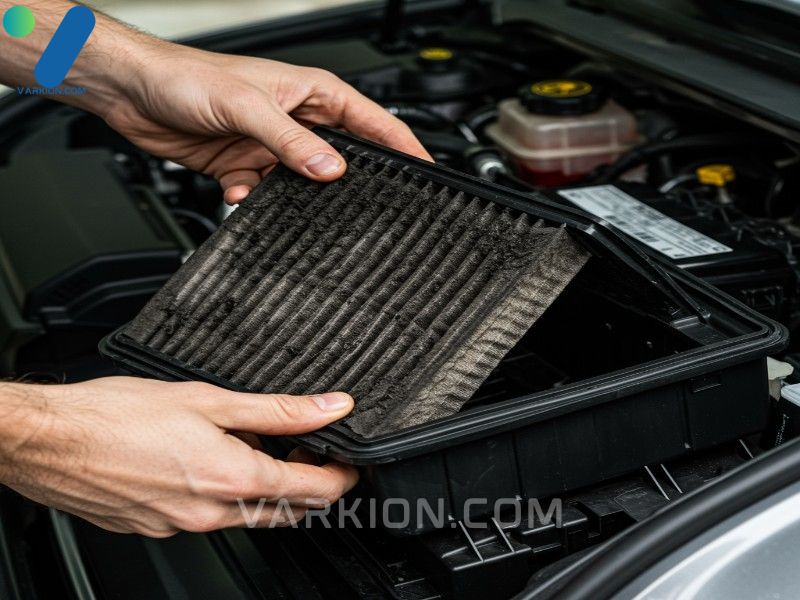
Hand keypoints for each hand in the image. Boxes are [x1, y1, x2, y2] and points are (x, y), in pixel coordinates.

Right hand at [0, 377, 357, 536]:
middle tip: (307, 449)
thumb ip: (278, 409)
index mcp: (232, 478)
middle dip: (309, 485)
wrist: (48, 440)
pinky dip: (224, 493)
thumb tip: (330, 407)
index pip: (314, 491)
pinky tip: (210, 461)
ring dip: (265, 487)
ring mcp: (182, 525)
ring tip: (256, 446)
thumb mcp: (210, 399)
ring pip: (247, 515)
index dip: (341, 477)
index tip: (348, 462)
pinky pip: (208, 516)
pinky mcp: (157, 526)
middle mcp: (210, 513)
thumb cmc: (115, 416)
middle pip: (286, 511)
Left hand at [100, 41, 431, 203]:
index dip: (403, 147)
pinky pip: (264, 195)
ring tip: (277, 194)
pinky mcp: (245, 166)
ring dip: (289, 196)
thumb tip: (332, 170)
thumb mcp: (248, 107)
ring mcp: (271, 145)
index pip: (373, 122)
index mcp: (312, 94)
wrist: (132, 91)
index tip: (427, 173)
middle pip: (340, 158)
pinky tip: (239, 193)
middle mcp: (296, 120)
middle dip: (345, 182)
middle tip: (357, 206)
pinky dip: (254, 200)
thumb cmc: (186, 76)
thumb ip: (292, 142)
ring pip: (301, 183)